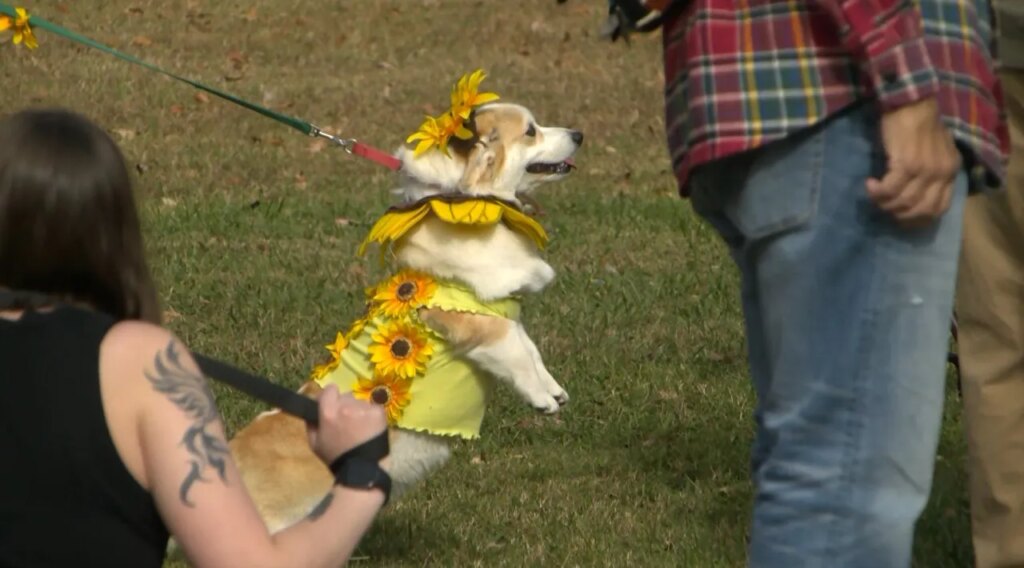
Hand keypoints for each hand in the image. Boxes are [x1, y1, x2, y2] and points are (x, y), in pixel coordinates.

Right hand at [306, 385, 387, 465]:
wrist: (362, 469)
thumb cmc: (336, 457)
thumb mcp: (314, 443)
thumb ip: (311, 423)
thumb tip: (311, 407)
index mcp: (329, 412)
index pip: (329, 389)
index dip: (330, 397)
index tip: (332, 406)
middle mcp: (346, 406)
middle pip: (346, 396)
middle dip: (345, 405)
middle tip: (347, 422)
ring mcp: (363, 408)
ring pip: (360, 401)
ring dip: (359, 410)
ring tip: (360, 427)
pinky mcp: (378, 412)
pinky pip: (373, 406)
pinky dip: (372, 414)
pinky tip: (370, 427)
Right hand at [866, 98, 960, 226]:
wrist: (911, 102)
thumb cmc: (919, 123)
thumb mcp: (935, 149)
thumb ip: (931, 170)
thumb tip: (914, 192)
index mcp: (951, 170)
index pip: (940, 208)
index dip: (919, 219)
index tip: (901, 217)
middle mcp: (942, 173)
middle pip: (921, 210)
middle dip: (899, 214)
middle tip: (884, 207)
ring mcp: (925, 170)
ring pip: (904, 202)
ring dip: (884, 203)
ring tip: (874, 194)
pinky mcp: (907, 164)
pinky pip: (890, 190)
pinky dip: (877, 192)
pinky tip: (870, 184)